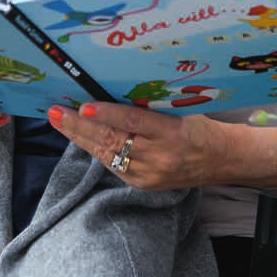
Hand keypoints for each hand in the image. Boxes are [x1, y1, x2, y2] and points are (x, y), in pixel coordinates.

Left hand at [46, 102, 230, 189]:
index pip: (135, 121)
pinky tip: (78, 137)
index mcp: (173, 132)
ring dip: (80, 138)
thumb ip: (150, 105)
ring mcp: (150, 174)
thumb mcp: (180, 110)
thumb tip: (110, 91)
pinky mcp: (143, 185)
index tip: (84, 105)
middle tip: (55, 112)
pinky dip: (95, 149)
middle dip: (80, 126)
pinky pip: (113, 165)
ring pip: (107, 154)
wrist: (221, 159)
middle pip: (114, 140)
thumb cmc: (198, 126)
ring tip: (58, 121)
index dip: (108, 113)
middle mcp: (160, 156)